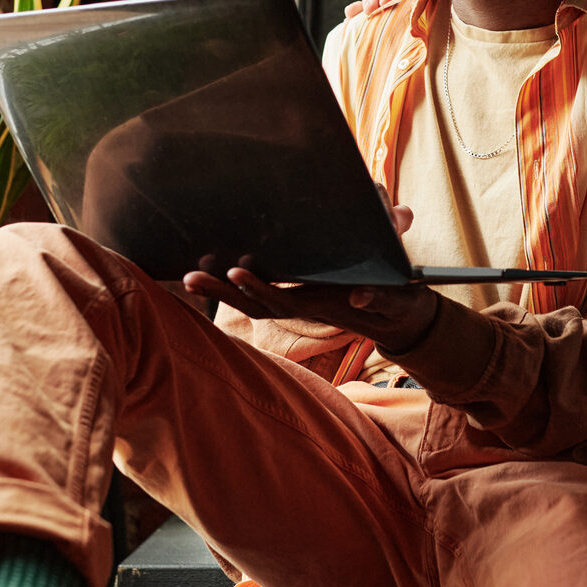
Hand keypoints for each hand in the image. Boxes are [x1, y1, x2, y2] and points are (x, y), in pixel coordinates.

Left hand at [183, 187, 437, 348]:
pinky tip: (209, 273)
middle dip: (223, 292)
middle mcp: (303, 304)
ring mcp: (296, 302)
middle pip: (255, 304)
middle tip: (191, 276)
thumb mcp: (396, 297)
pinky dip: (232, 288)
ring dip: (219, 292)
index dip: (259, 287)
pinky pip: (257, 296)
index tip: (236, 272)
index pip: (284, 298)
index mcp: (322, 302)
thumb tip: (359, 297)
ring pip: (251, 303)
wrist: (398, 314)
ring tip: (188, 276)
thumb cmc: (398, 298)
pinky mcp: (294, 297)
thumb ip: (382, 296)